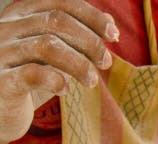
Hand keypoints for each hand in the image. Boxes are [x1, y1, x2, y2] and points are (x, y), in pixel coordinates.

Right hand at [0, 0, 117, 143]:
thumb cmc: (26, 78)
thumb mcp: (53, 54)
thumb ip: (75, 37)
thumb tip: (108, 20)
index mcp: (19, 15)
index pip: (58, 2)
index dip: (90, 16)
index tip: (113, 35)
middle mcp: (6, 28)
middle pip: (56, 21)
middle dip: (90, 42)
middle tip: (104, 62)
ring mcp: (0, 53)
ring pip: (47, 46)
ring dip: (79, 64)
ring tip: (90, 81)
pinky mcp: (1, 81)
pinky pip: (32, 74)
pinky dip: (56, 80)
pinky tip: (64, 89)